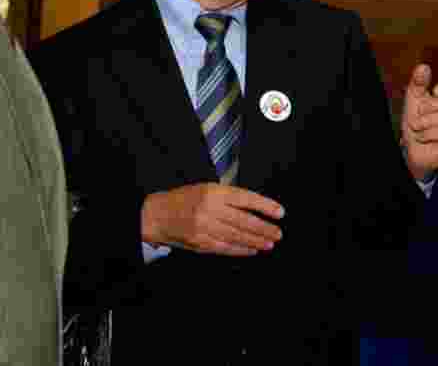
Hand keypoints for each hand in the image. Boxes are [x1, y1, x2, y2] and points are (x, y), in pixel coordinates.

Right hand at [141, 183, 283, 256]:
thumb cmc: (183, 199)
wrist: (157, 215)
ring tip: (270, 243)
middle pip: (244, 220)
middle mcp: (210, 209)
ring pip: (237, 236)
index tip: (279, 212)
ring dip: (256, 241)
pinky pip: (226, 248)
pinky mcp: (201, 243)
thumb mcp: (205, 188)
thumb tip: (254, 209)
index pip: (245, 198)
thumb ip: (227, 197)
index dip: (265, 206)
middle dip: (264, 228)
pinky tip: (252, 250)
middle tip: (278, 233)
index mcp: (213, 192)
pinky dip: (241, 249)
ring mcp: (205, 228)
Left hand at [400, 64, 437, 179]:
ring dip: (427, 122)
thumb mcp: (414, 100)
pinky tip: (423, 138)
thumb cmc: (417, 125)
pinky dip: (428, 134)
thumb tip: (423, 68)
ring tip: (418, 127)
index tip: (434, 92)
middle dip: (432, 106)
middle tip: (420, 113)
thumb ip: (418, 83)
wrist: (411, 150)